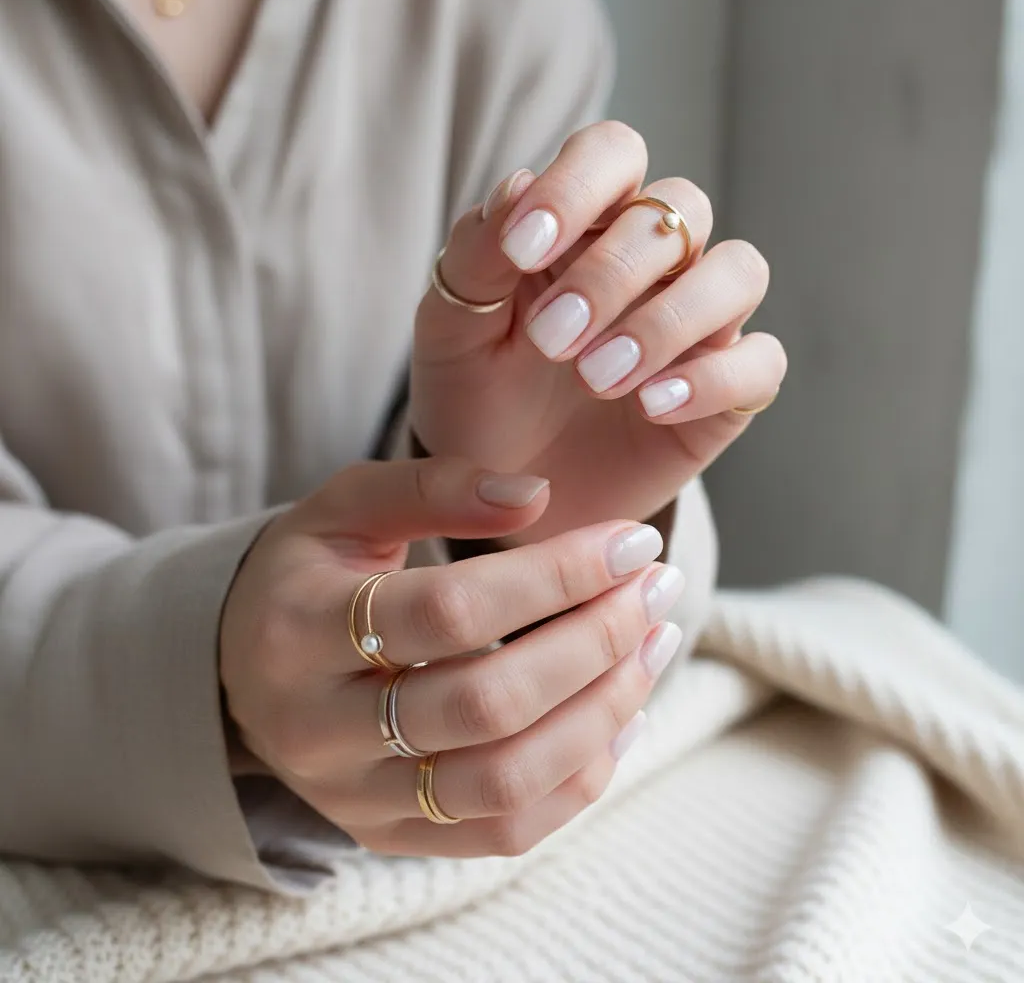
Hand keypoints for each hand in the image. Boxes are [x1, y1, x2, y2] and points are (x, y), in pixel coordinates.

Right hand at [219, 457, 686, 855]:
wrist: (243, 668)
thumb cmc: (309, 574)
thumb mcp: (346, 507)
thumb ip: (433, 488)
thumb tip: (537, 495)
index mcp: (301, 629)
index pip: (450, 610)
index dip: (555, 575)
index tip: (632, 542)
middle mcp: (320, 728)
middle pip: (486, 705)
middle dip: (593, 643)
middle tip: (655, 591)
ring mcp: (355, 796)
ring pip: (504, 783)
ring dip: (602, 714)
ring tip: (654, 647)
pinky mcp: (390, 835)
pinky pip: (504, 832)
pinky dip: (580, 779)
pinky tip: (622, 715)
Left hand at [411, 121, 786, 540]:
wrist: (497, 492)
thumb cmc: (476, 396)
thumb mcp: (451, 328)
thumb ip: (476, 255)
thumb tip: (521, 183)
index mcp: (584, 227)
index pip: (613, 153)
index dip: (579, 186)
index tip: (523, 250)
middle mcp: (651, 264)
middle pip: (680, 211)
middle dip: (612, 273)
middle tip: (551, 341)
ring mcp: (694, 326)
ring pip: (738, 272)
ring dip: (668, 318)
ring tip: (599, 377)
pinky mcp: (723, 393)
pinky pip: (760, 362)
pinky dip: (712, 379)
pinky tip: (651, 406)